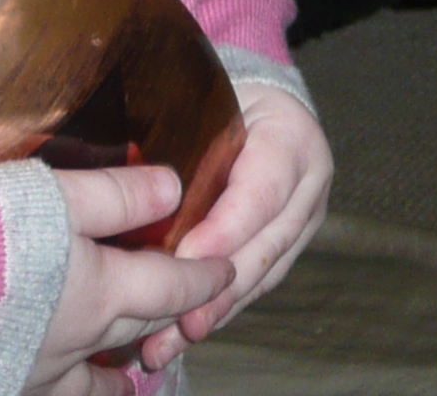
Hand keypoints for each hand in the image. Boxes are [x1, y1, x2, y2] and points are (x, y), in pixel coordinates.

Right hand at [27, 165, 235, 394]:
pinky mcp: (22, 379)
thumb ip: (116, 195)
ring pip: (112, 360)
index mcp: (105, 290)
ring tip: (150, 348)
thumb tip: (174, 189)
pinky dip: (96, 386)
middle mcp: (88, 336)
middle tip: (188, 296)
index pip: (174, 286)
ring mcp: (53, 366)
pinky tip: (97, 383)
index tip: (225, 270)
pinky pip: (72, 390)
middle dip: (174, 307)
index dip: (203, 276)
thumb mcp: (56, 197)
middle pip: (147, 320)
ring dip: (136, 346)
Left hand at [132, 82, 330, 372]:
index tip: (185, 257)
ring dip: (213, 311)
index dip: (225, 229)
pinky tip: (181, 335)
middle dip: (217, 288)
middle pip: (264, 246)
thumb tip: (128, 176)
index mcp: (292, 139)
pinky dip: (216, 310)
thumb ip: (186, 132)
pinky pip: (252, 284)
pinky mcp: (285, 249)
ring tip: (169, 342)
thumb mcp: (208, 98)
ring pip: (259, 274)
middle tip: (176, 319)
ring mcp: (302, 222)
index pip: (262, 192)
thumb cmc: (220, 95)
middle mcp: (308, 187)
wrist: (259, 102)